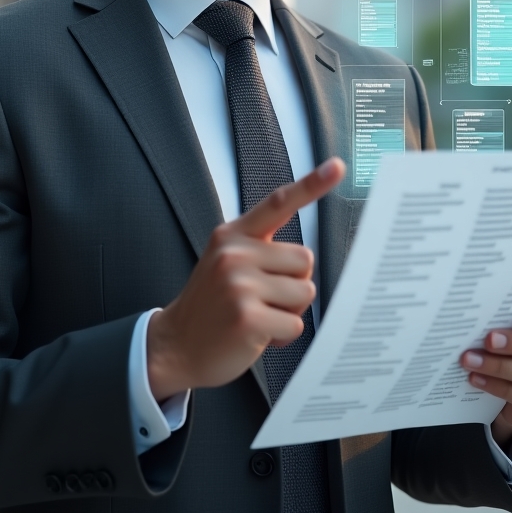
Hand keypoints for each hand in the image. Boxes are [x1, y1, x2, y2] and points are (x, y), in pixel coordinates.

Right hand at [146, 157, 345, 401]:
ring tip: (257, 317)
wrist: (174, 345)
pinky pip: (296, 324)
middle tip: (262, 300)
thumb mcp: (225, 262)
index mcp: (232, 235)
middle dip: (293, 284)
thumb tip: (305, 256)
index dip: (312, 184)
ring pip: (305, 292)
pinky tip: (257, 336)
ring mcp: (239, 285)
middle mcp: (235, 253)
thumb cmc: (211, 305)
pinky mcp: (248, 317)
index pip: (278, 203)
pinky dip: (283, 336)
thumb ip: (258, 248)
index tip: (337, 166)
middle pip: (305, 260)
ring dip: (289, 311)